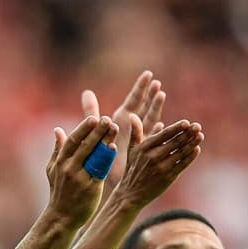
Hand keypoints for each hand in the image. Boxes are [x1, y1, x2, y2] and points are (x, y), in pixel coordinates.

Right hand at [46, 116, 119, 225]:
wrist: (61, 218)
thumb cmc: (59, 193)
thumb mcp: (52, 171)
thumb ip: (57, 150)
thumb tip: (57, 130)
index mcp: (60, 162)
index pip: (72, 141)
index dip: (83, 129)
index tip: (94, 117)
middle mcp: (69, 168)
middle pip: (84, 146)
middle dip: (96, 131)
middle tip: (108, 119)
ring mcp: (79, 178)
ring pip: (93, 156)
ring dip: (104, 141)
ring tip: (115, 128)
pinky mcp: (89, 188)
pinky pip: (99, 170)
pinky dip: (106, 159)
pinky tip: (114, 149)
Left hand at [82, 72, 164, 186]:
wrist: (98, 174)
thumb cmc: (95, 151)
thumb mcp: (93, 128)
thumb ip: (91, 111)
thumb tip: (86, 91)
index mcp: (121, 119)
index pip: (134, 100)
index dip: (141, 87)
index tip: (148, 74)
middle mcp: (132, 127)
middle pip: (145, 108)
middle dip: (151, 96)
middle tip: (157, 84)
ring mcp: (138, 138)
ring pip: (149, 121)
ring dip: (155, 108)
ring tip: (160, 95)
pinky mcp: (139, 150)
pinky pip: (147, 139)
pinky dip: (153, 132)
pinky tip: (159, 124)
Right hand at [109, 118, 203, 209]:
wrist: (131, 194)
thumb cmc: (132, 169)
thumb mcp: (131, 150)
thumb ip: (135, 133)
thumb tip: (133, 116)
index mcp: (145, 147)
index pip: (164, 134)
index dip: (177, 128)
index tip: (187, 122)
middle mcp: (153, 156)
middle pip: (175, 142)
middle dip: (188, 133)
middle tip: (198, 126)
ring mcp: (161, 167)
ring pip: (180, 152)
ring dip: (192, 143)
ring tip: (200, 136)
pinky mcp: (167, 177)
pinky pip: (182, 164)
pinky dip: (190, 157)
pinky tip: (196, 150)